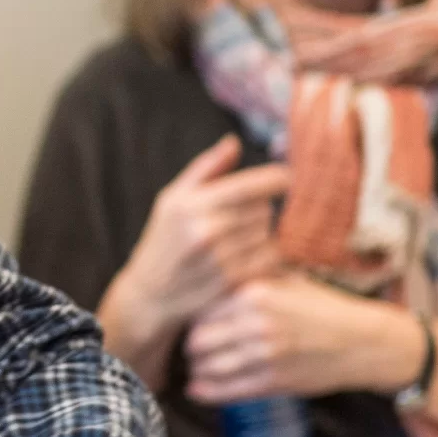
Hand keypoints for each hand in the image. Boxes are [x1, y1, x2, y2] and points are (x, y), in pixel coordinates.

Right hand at [121, 136, 286, 329]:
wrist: (150, 294)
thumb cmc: (163, 239)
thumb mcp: (172, 198)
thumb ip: (205, 168)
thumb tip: (234, 142)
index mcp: (192, 205)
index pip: (250, 185)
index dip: (278, 179)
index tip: (287, 177)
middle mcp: (208, 231)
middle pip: (264, 209)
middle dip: (260, 208)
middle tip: (244, 216)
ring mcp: (221, 260)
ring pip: (269, 235)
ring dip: (263, 234)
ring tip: (242, 239)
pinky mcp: (233, 284)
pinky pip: (270, 261)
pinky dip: (268, 257)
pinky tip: (251, 256)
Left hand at [184, 274, 422, 404]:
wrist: (362, 341)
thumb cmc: (322, 307)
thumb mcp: (285, 280)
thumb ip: (249, 278)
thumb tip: (210, 274)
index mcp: (255, 293)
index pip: (202, 307)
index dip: (191, 317)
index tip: (187, 322)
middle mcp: (256, 323)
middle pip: (199, 339)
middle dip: (190, 346)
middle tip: (189, 349)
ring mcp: (264, 355)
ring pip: (210, 367)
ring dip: (196, 371)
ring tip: (194, 369)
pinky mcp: (274, 382)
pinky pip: (229, 390)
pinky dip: (207, 392)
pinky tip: (196, 390)